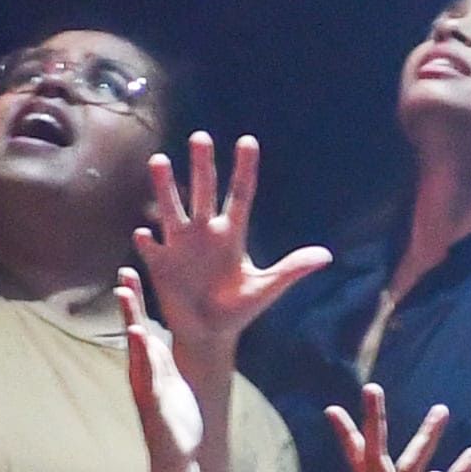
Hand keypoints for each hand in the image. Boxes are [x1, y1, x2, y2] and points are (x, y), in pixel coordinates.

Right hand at [131, 133, 329, 365]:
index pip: (240, 194)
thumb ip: (292, 269)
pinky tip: (144, 232)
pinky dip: (147, 240)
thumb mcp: (266, 289)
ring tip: (159, 160)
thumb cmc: (238, 310)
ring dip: (165, 187)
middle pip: (203, 191)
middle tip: (201, 137)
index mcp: (232, 235)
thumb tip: (326, 256)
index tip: (247, 141)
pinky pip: (151, 247)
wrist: (209, 334)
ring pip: (172, 209)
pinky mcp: (160, 265)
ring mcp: (179, 246)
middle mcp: (204, 233)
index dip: (244, 169)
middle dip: (201, 165)